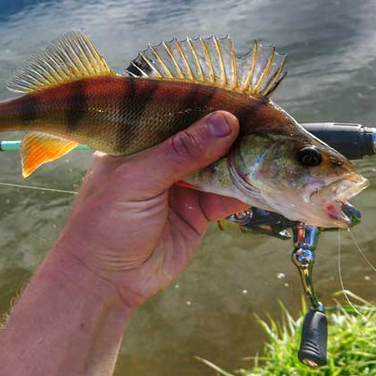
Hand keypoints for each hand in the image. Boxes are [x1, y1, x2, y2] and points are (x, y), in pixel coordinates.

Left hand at [55, 111, 248, 307]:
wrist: (106, 282)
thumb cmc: (105, 223)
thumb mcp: (138, 179)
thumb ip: (182, 151)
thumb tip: (226, 122)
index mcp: (137, 142)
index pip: (174, 113)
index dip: (203, 103)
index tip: (237, 93)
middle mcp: (161, 159)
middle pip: (202, 138)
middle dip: (230, 131)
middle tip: (264, 117)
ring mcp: (182, 185)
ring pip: (219, 165)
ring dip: (241, 159)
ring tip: (270, 145)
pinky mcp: (198, 212)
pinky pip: (226, 196)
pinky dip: (244, 190)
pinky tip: (263, 180)